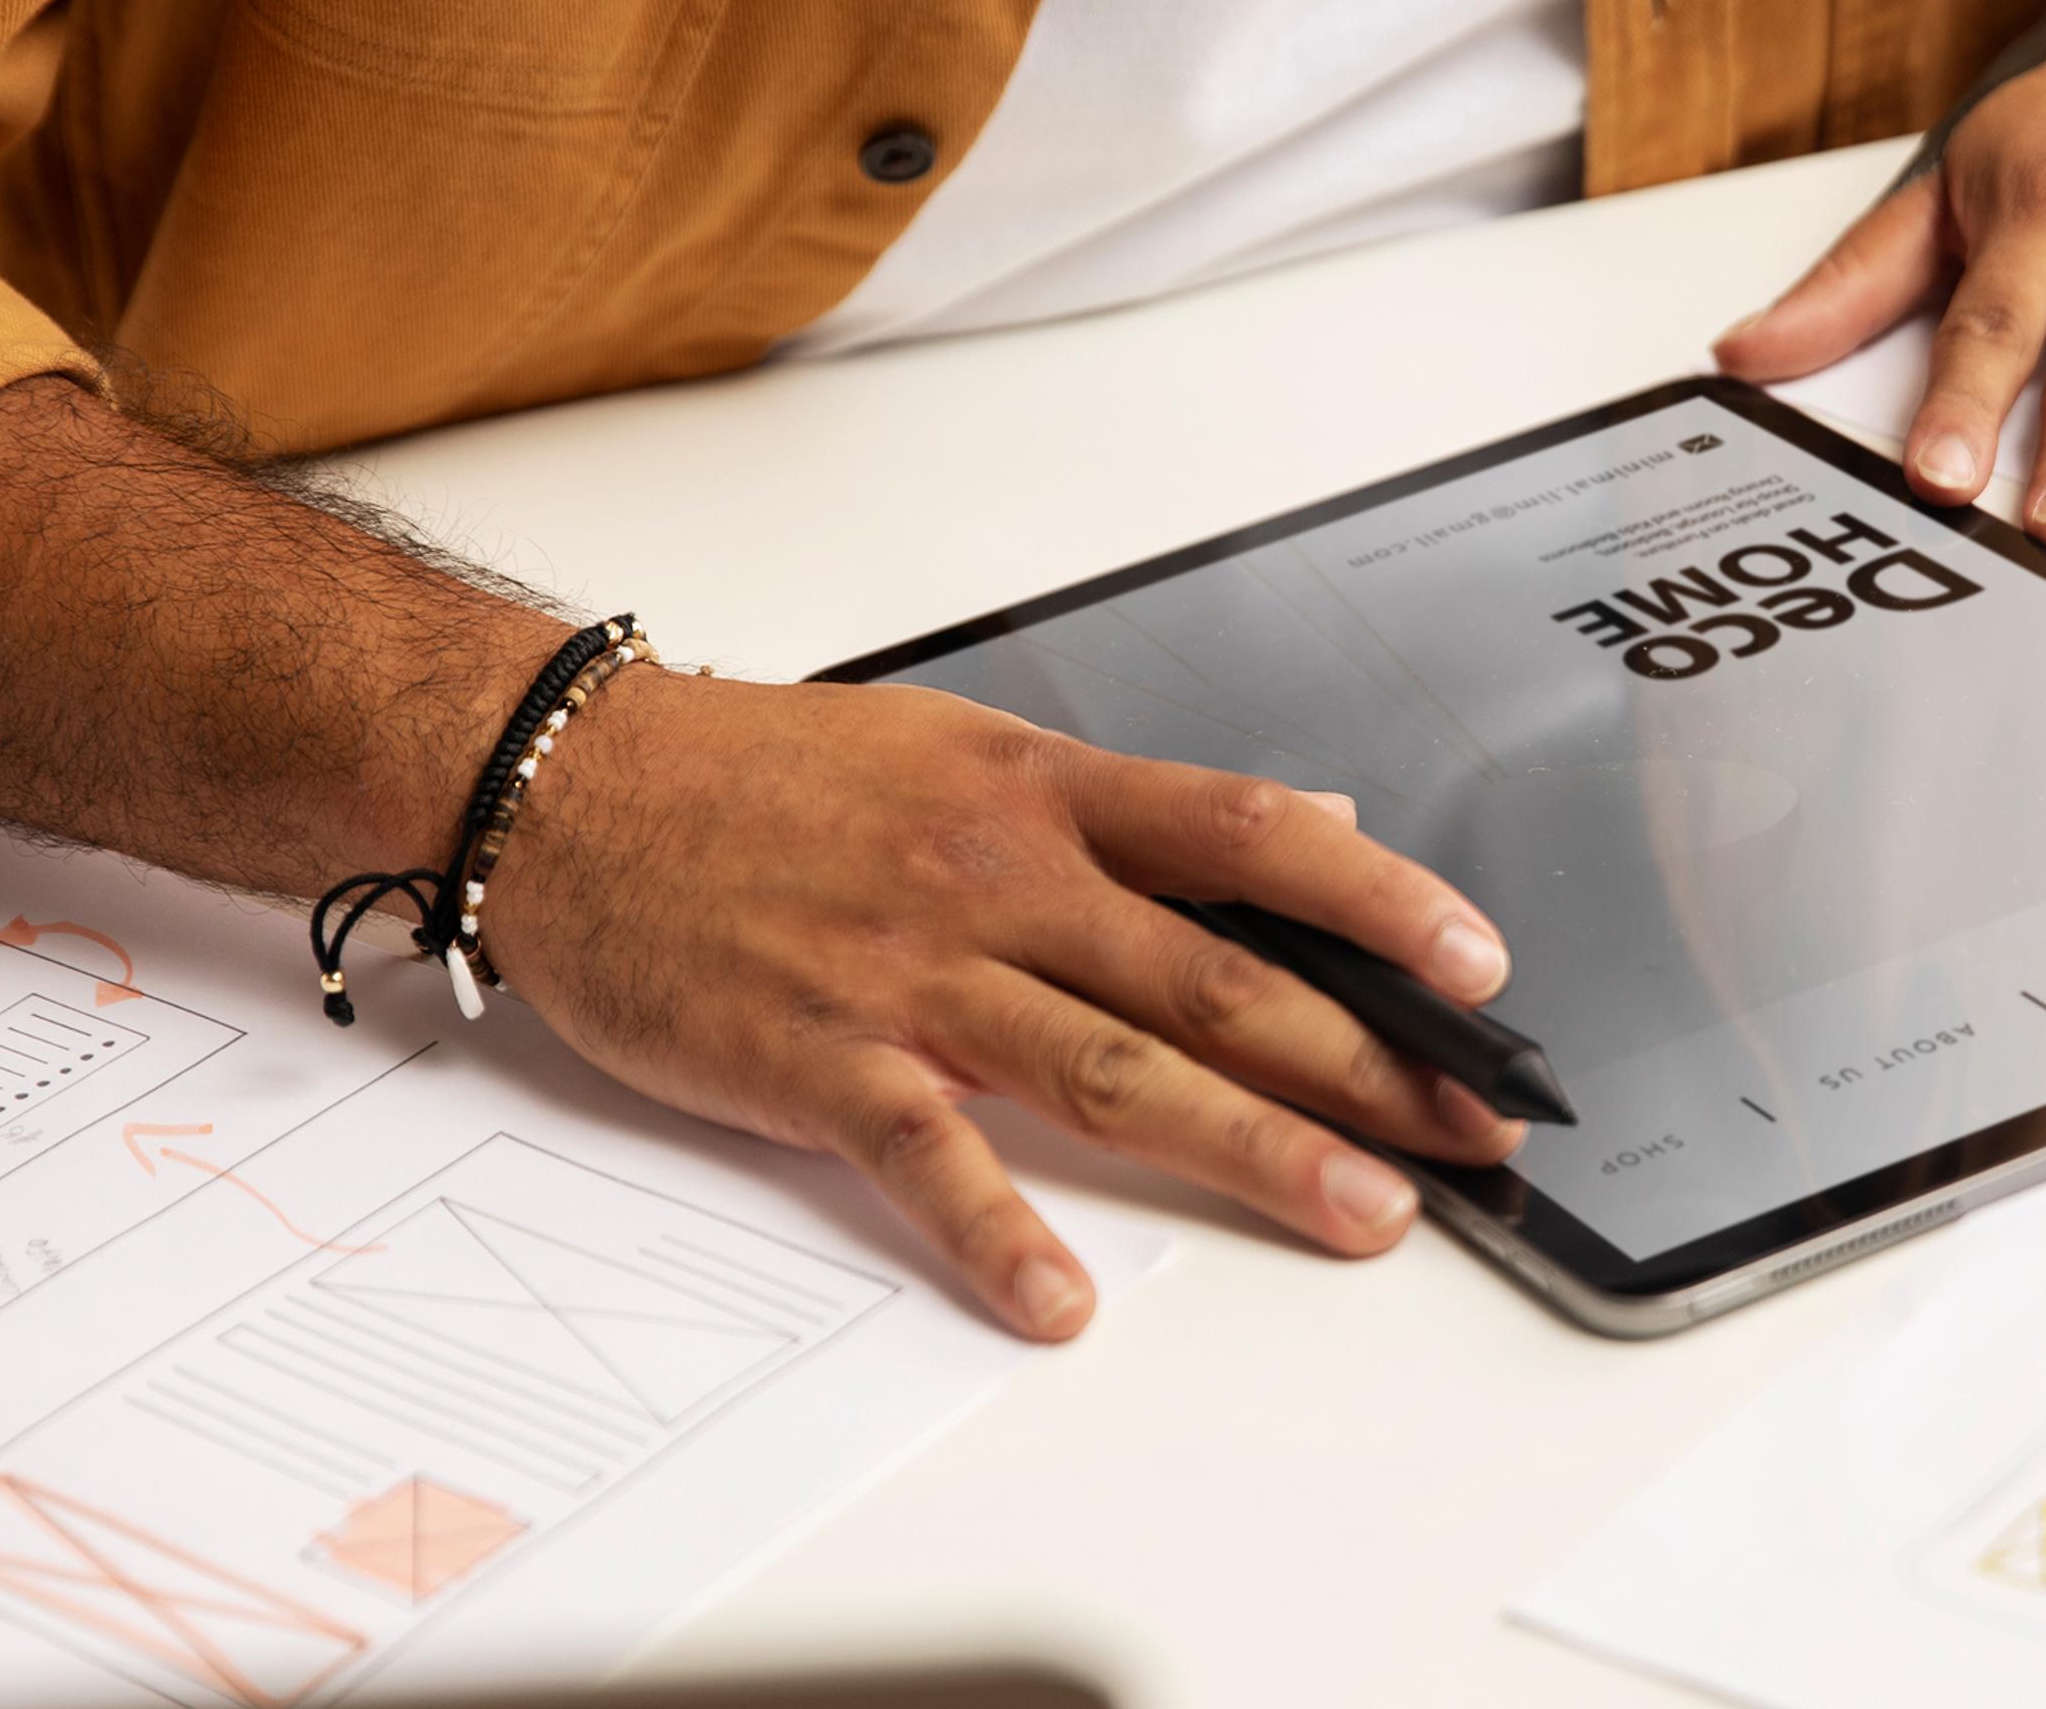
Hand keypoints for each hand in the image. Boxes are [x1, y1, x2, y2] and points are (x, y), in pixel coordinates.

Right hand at [491, 672, 1524, 1339]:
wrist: (567, 782)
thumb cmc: (763, 774)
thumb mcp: (965, 749)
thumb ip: (1132, 808)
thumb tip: (1304, 827)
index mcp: (1040, 790)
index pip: (1248, 835)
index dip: (1378, 901)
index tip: (1478, 963)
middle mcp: (995, 875)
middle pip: (1213, 973)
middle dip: (1360, 1060)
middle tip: (1466, 1130)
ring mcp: (910, 970)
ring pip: (1111, 1067)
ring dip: (1249, 1146)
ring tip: (1358, 1212)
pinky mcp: (817, 1058)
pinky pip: (928, 1154)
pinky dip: (999, 1231)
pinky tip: (1066, 1298)